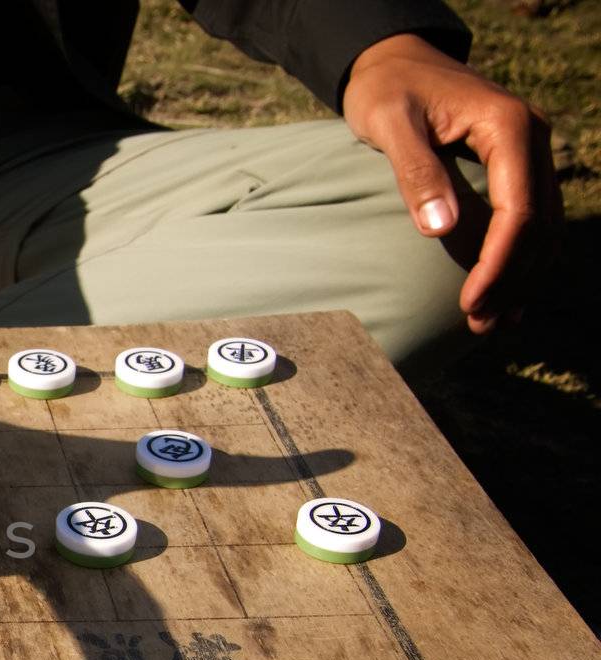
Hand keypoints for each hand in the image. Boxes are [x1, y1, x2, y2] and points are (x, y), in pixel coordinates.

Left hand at [343, 33, 560, 332]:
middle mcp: (531, 138)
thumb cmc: (387, 91)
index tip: (471, 303)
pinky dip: (520, 259)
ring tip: (488, 323)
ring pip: (542, 227)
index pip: (518, 210)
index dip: (498, 263)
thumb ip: (415, 173)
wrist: (393, 63)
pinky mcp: (515, 166)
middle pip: (538, 225)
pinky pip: (530, 219)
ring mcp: (528, 152)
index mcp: (508, 126)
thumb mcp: (391, 125)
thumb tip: (441, 230)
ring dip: (519, 278)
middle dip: (511, 280)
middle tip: (479, 326)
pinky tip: (502, 295)